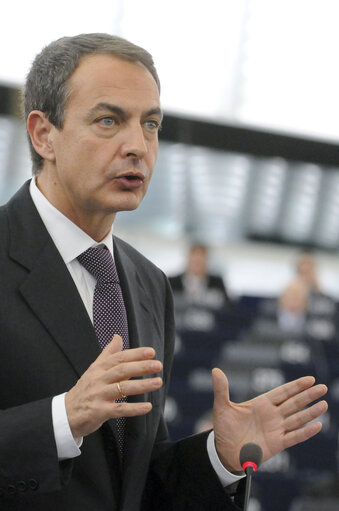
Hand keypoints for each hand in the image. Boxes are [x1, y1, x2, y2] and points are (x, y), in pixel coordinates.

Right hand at [65, 335, 162, 437]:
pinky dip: (134, 408)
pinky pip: (119, 409)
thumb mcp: (93, 369)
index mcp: (98, 368)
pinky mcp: (99, 412)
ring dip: (142, 385)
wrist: (65, 414)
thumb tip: (117, 337)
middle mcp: (98, 380)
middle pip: (122, 370)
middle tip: (158, 365)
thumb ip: (108, 353)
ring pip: (123, 388)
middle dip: (141, 367)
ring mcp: (98, 396)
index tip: (151, 352)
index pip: (119, 358)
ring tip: (158, 382)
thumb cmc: (84, 390)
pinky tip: (148, 406)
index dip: (135, 354)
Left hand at [212, 368, 327, 471]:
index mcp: (261, 403)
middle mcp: (272, 415)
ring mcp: (276, 429)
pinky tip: (317, 425)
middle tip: (323, 387)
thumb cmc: (224, 428)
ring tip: (324, 404)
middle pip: (293, 403)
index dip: (296, 386)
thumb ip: (221, 389)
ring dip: (310, 412)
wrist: (224, 452)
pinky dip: (305, 432)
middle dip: (308, 395)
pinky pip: (294, 437)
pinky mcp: (277, 444)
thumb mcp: (221, 407)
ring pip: (297, 418)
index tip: (310, 379)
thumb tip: (215, 370)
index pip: (282, 392)